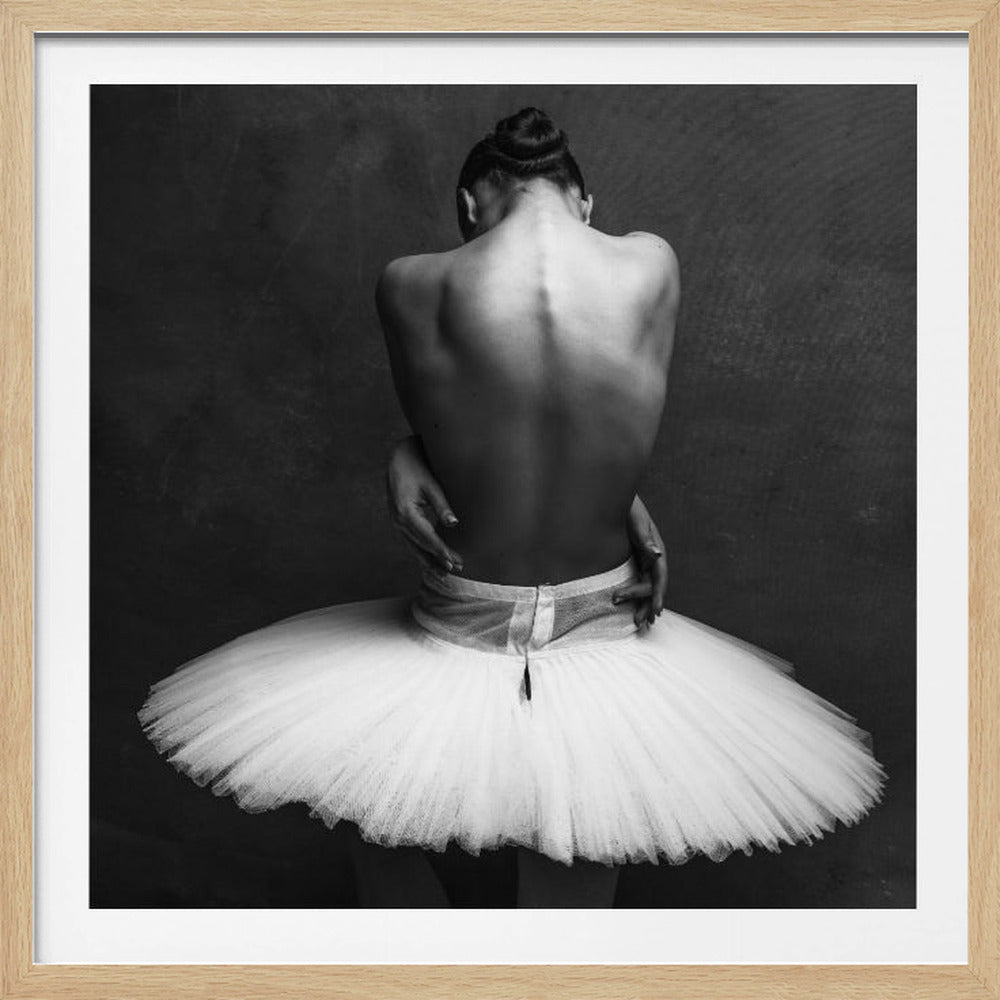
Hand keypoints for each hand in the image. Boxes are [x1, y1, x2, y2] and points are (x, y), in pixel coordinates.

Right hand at [386, 436, 463, 571]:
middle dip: (437, 558)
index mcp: (405, 511)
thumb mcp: (431, 483)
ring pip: (414, 546)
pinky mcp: (400, 520)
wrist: (398, 456)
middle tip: (456, 568)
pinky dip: (422, 551)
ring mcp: (396, 521)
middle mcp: (398, 519)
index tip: (454, 560)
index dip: (441, 550)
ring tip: (444, 573)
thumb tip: (453, 524)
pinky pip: (411, 540)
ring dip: (429, 559)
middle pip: (420, 545)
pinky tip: (432, 560)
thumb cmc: (417, 466)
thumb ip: (442, 505)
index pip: (426, 536)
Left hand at [612, 495, 666, 627]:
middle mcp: (652, 558)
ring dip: (643, 604)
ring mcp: (643, 561)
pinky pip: (636, 582)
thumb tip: (658, 554)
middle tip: (637, 621)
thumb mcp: (637, 522)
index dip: (659, 594)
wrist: (614, 500)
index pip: (660, 577)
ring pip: (646, 587)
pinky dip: (635, 596)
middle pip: (653, 586)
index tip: (657, 610)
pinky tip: (630, 607)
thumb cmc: (628, 510)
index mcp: (657, 550)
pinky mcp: (633, 561)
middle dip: (647, 604)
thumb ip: (646, 539)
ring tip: (638, 622)